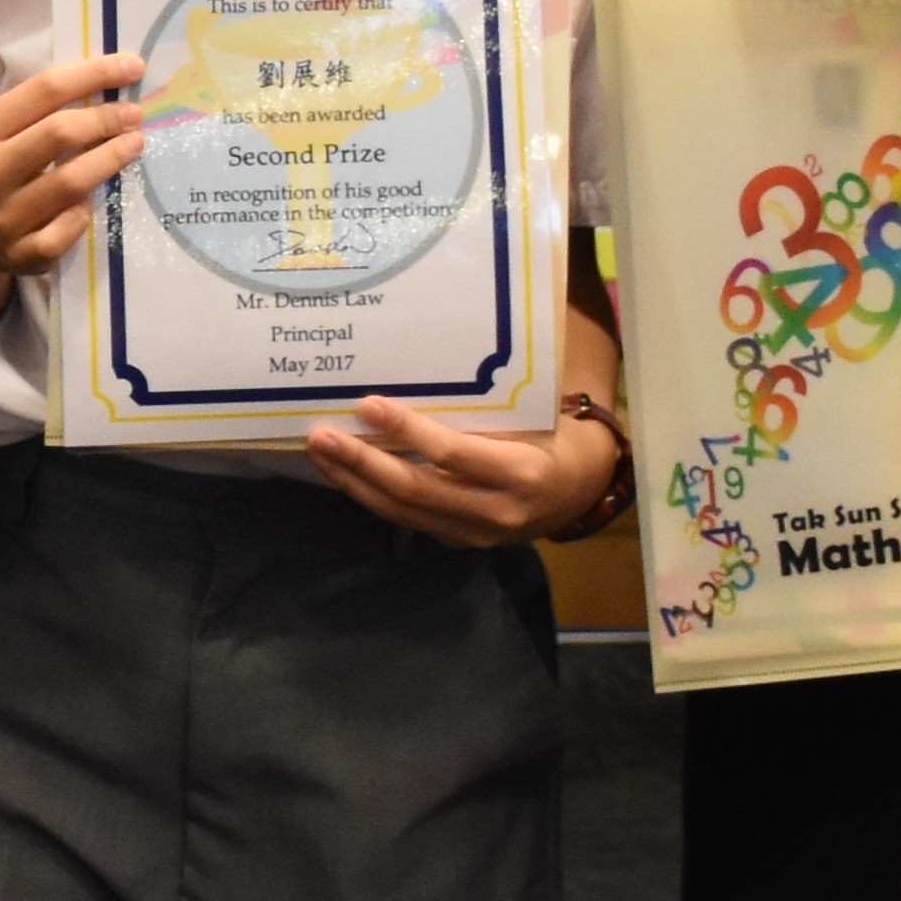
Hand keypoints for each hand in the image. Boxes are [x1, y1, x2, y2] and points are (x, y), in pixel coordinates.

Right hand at [0, 56, 149, 303]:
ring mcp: (3, 218)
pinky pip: (66, 231)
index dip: (94, 73)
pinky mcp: (20, 256)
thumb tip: (102, 87)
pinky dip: (84, 213)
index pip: (45, 90)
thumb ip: (33, 113)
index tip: (131, 66)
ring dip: (111, 158)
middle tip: (134, 113)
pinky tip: (91, 201)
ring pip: (71, 183)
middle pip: (60, 134)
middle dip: (107, 118)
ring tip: (134, 143)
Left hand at [302, 393, 628, 547]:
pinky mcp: (459, 542)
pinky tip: (344, 473)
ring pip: (403, 512)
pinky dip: (371, 496)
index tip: (369, 405)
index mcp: (520, 472)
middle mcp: (496, 512)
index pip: (453, 454)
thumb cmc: (552, 436)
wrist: (581, 491)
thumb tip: (424, 358)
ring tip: (319, 452)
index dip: (408, 432)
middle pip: (416, 490)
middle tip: (320, 436)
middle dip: (362, 463)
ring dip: (355, 482)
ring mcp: (475, 534)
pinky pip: (407, 520)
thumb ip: (483, 405)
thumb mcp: (530, 417)